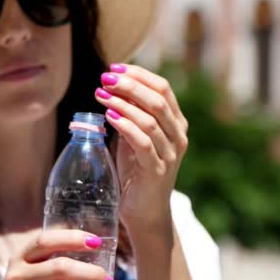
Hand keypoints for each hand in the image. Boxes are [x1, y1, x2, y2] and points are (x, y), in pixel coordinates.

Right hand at [4, 229, 113, 279]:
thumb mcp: (37, 267)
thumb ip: (56, 258)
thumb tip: (96, 250)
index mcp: (22, 257)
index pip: (45, 240)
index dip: (72, 238)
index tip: (97, 241)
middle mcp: (17, 274)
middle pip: (58, 267)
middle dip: (87, 271)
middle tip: (106, 277)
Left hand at [95, 63, 187, 229]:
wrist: (144, 211)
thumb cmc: (136, 171)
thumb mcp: (134, 136)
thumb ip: (130, 114)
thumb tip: (110, 86)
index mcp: (176, 123)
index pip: (163, 88)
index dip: (139, 75)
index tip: (114, 68)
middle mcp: (178, 136)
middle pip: (158, 99)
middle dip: (130, 85)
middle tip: (105, 78)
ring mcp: (170, 154)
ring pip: (150, 119)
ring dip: (122, 103)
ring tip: (100, 94)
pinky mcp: (157, 171)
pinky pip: (143, 142)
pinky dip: (125, 126)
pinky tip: (108, 116)